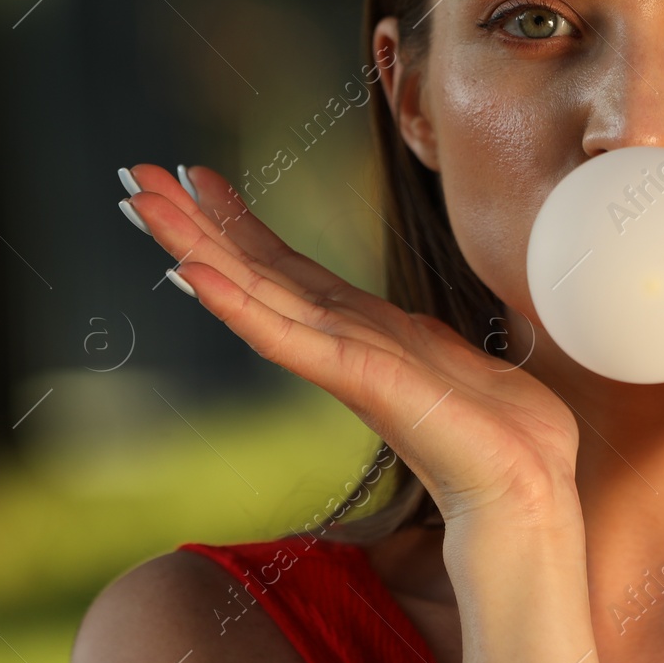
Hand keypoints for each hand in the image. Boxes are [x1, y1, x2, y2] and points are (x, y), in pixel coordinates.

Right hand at [117, 163, 582, 529]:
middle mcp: (341, 339)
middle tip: (136, 176)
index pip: (287, 269)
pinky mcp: (357, 379)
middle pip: (255, 270)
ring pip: (257, 291)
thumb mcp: (455, 360)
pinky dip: (240, 306)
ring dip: (198, 245)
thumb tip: (416, 330)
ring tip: (146, 203)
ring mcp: (343, 358)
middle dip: (195, 223)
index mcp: (362, 331)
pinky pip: (287, 336)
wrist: (527, 486)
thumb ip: (421, 343)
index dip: (241, 224)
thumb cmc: (503, 432)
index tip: (198, 178)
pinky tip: (195, 273)